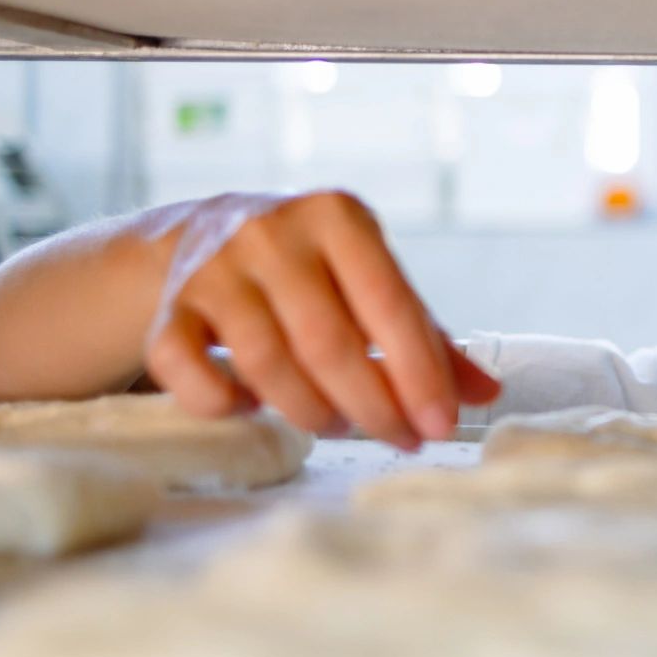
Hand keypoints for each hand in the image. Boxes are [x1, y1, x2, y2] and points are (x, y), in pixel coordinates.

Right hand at [141, 191, 498, 448]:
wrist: (202, 233)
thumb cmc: (314, 270)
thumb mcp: (372, 282)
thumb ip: (427, 337)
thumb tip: (487, 396)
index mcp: (338, 217)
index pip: (389, 304)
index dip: (419, 374)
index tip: (439, 426)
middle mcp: (272, 234)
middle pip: (329, 343)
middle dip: (372, 406)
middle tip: (398, 439)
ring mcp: (213, 269)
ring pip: (265, 363)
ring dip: (310, 411)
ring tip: (339, 426)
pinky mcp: (170, 307)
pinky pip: (188, 369)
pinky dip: (223, 402)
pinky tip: (253, 408)